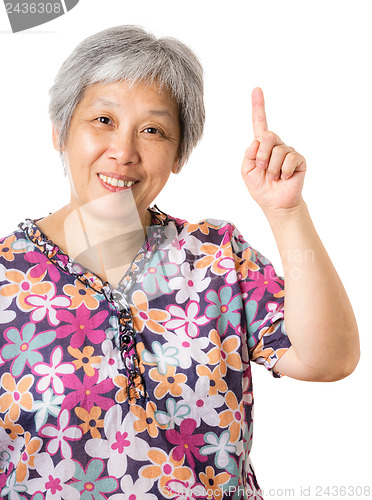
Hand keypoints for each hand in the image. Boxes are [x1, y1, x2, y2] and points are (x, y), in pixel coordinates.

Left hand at [241, 87, 306, 215]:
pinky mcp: (299, 160)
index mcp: (261, 146)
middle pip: (267, 136)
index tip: (256, 89)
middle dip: (261, 155)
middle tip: (262, 168)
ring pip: (276, 151)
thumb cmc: (261, 188)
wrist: (275, 203)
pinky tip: (284, 177)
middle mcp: (276, 145)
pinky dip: (283, 171)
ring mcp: (288, 151)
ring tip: (273, 177)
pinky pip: (288, 159)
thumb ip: (248, 155)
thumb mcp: (246, 171)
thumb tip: (258, 142)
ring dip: (271, 168)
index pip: (260, 123)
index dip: (258, 107)